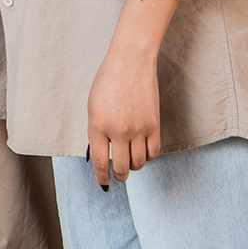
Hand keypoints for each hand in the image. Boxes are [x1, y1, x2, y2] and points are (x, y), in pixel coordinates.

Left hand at [87, 44, 161, 186]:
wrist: (130, 64)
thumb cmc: (107, 82)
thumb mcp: (93, 107)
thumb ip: (96, 132)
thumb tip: (102, 154)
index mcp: (97, 126)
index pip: (101, 162)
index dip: (102, 178)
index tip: (104, 184)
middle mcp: (118, 131)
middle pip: (121, 168)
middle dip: (119, 175)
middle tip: (118, 175)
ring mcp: (138, 129)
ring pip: (139, 163)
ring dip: (133, 166)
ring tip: (129, 160)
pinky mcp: (154, 125)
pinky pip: (154, 153)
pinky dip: (148, 157)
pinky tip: (142, 151)